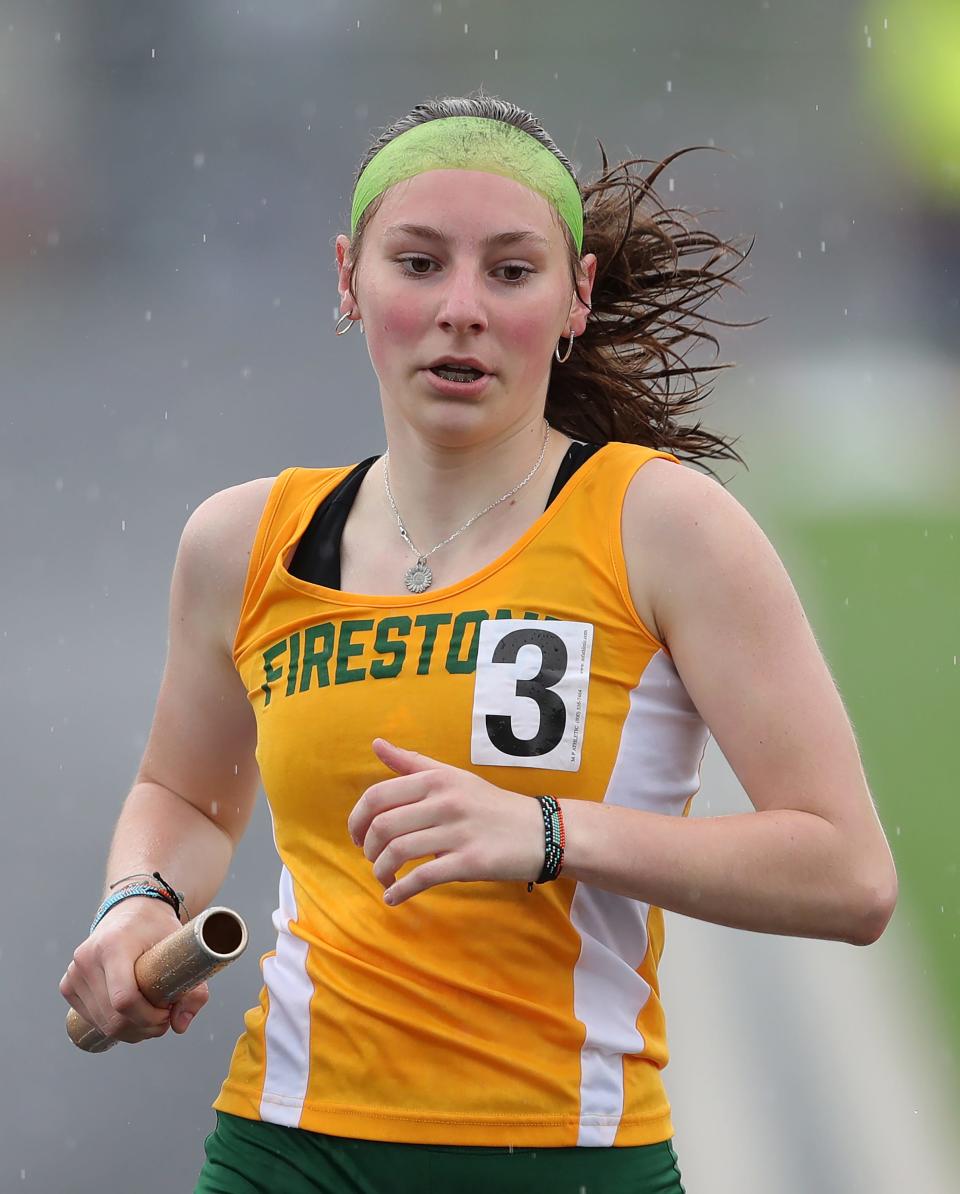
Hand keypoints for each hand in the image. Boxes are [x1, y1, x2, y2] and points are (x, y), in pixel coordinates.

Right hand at [60, 897, 208, 1043]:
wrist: (131, 910)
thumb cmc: (158, 929)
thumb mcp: (182, 949)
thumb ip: (193, 988)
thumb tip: (180, 1026)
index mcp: (114, 945)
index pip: (124, 1000)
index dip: (149, 1017)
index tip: (168, 1010)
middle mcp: (87, 959)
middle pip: (113, 1019)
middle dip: (143, 1028)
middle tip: (164, 1017)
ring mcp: (74, 973)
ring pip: (102, 1024)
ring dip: (130, 1030)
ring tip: (150, 1013)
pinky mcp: (68, 985)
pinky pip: (92, 1020)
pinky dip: (114, 1025)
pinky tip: (131, 1012)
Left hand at [347, 738, 543, 905]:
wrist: (540, 830)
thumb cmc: (491, 805)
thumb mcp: (454, 777)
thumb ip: (413, 764)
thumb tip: (376, 744)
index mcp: (436, 780)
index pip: (378, 796)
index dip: (357, 819)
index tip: (356, 836)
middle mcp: (445, 801)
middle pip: (384, 826)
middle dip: (368, 849)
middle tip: (372, 859)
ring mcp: (458, 832)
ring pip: (398, 852)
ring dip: (381, 872)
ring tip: (384, 880)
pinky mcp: (470, 862)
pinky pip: (423, 877)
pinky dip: (400, 891)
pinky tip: (394, 897)